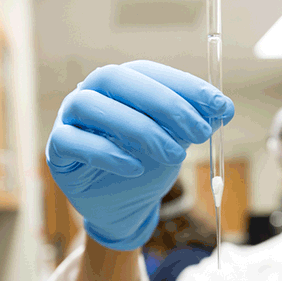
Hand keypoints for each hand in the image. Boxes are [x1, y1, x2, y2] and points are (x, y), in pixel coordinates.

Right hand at [46, 60, 233, 249]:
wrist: (122, 207)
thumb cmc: (147, 167)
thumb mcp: (176, 143)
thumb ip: (194, 124)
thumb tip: (224, 109)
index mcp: (121, 86)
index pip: (149, 72)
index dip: (186, 86)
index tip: (221, 106)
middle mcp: (92, 94)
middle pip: (117, 79)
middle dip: (164, 103)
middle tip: (199, 133)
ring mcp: (69, 119)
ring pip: (90, 104)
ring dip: (138, 128)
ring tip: (174, 155)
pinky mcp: (57, 150)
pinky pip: (71, 141)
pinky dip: (106, 152)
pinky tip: (135, 168)